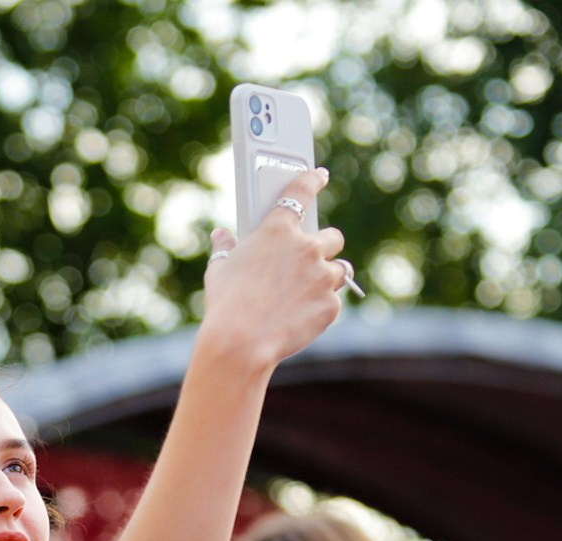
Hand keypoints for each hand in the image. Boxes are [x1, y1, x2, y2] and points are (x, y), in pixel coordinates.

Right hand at [201, 168, 346, 371]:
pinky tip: (303, 317)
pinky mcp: (331, 305)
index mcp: (276, 231)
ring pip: (341, 269)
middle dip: (325, 246)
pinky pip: (334, 301)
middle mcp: (305, 248)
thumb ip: (225, 249)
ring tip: (309, 291)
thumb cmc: (226, 305)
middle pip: (333, 236)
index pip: (300, 193)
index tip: (319, 175)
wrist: (241, 343)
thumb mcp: (220, 271)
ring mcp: (322, 276)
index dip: (312, 181)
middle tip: (312, 259)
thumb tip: (221, 236)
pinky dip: (323, 307)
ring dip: (330, 276)